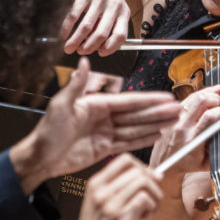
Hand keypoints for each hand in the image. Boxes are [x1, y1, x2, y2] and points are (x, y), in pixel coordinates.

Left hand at [10, 58, 180, 191]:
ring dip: (155, 124)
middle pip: (137, 114)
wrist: (40, 158)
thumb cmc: (46, 132)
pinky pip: (128, 143)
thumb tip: (84, 62)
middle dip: (158, 112)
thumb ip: (77, 85)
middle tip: (178, 110)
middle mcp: (103, 117)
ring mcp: (105, 133)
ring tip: (174, 122)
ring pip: (136, 128)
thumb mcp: (61, 105)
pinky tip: (157, 135)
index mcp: (95, 104)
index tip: (165, 97)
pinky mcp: (104, 149)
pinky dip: (143, 139)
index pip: (128, 101)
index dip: (148, 100)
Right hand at [59, 0, 129, 56]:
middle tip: (79, 52)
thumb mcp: (112, 5)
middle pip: (102, 35)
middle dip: (88, 47)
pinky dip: (66, 28)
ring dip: (75, 41)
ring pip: (87, 28)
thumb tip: (99, 46)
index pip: (121, 36)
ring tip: (68, 47)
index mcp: (123, 10)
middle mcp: (114, 5)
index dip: (110, 48)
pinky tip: (62, 34)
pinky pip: (74, 16)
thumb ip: (109, 23)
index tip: (100, 53)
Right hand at [60, 154, 161, 219]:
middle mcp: (102, 191)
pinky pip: (145, 199)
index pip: (125, 159)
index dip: (143, 167)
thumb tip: (147, 175)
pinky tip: (143, 218)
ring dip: (154, 196)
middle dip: (152, 184)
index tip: (151, 179)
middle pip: (138, 171)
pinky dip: (152, 208)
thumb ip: (116, 188)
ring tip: (148, 210)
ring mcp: (111, 204)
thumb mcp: (98, 203)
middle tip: (152, 199)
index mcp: (95, 184)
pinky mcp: (122, 219)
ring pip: (144, 183)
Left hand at [148, 86, 219, 181]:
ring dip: (208, 94)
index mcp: (194, 140)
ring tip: (217, 97)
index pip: (210, 117)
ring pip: (193, 97)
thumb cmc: (185, 164)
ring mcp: (176, 120)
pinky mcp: (171, 116)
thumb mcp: (205, 164)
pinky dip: (198, 94)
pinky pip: (186, 99)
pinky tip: (208, 93)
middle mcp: (183, 127)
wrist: (163, 164)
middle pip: (201, 101)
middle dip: (216, 99)